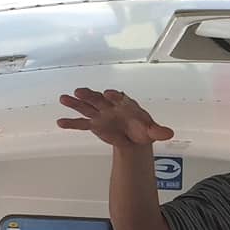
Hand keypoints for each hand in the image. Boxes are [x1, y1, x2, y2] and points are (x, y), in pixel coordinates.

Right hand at [57, 88, 173, 146]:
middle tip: (80, 92)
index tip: (109, 94)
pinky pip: (81, 123)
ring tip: (64, 99)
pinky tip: (60, 122)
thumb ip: (158, 131)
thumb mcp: (152, 131)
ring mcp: (101, 114)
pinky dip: (72, 123)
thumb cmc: (143, 129)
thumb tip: (169, 133)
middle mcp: (110, 106)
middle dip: (90, 95)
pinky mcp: (94, 124)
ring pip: (87, 107)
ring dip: (76, 103)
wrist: (135, 138)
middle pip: (99, 98)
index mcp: (125, 104)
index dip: (114, 96)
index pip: (119, 97)